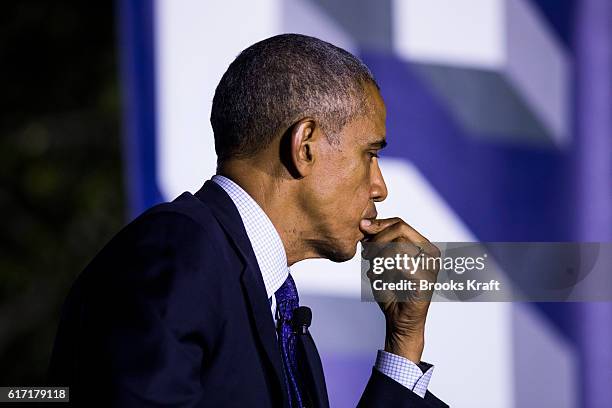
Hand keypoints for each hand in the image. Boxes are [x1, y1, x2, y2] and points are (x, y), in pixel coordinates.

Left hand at [360, 218, 440, 363]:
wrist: (398, 320)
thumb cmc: (391, 290)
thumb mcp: (380, 261)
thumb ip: (377, 242)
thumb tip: (365, 224)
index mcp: (422, 245)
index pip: (399, 223)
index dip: (379, 225)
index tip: (363, 231)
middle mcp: (431, 252)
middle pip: (399, 229)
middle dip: (377, 240)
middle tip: (367, 256)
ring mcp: (431, 265)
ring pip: (398, 245)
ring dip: (380, 258)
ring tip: (376, 272)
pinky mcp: (426, 279)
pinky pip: (401, 263)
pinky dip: (385, 271)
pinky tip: (382, 281)